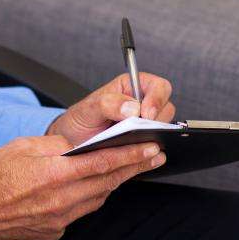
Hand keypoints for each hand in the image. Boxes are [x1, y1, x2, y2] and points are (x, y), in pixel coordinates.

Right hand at [0, 135, 164, 239]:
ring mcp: (59, 218)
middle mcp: (61, 199)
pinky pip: (82, 211)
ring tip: (132, 167)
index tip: (150, 148)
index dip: (131, 155)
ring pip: (98, 198)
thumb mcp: (24, 146)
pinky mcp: (54, 231)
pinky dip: (93, 197)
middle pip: (107, 181)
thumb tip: (79, 143)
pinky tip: (98, 187)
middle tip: (155, 156)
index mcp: (54, 174)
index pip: (103, 162)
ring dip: (116, 181)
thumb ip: (56, 144)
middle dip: (134, 166)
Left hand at [46, 72, 174, 146]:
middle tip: (141, 129)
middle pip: (166, 107)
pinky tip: (136, 152)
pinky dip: (150, 150)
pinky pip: (157, 146)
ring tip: (134, 141)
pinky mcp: (144, 143)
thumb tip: (132, 108)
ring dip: (153, 135)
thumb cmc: (80, 120)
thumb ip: (107, 103)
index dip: (157, 99)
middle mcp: (142, 104)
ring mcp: (145, 125)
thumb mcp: (88, 108)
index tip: (146, 114)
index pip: (158, 86)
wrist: (72, 144)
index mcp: (131, 87)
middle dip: (156, 120)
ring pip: (164, 128)